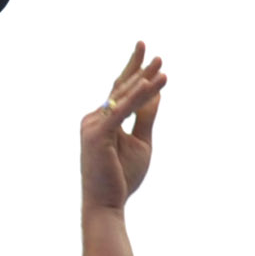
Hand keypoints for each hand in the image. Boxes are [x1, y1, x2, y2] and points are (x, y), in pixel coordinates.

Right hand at [79, 44, 165, 215]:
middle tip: (152, 50)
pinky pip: (123, 111)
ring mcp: (93, 125)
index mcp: (103, 120)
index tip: (148, 53)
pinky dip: (139, 96)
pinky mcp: (98, 134)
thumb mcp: (141, 142)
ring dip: (143, 80)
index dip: (133, 70)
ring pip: (122, 97)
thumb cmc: (122, 178)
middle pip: (119, 88)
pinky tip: (153, 83)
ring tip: (161, 65)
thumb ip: (145, 117)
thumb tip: (156, 94)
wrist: (107, 205)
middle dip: (138, 68)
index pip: (119, 90)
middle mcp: (94, 118)